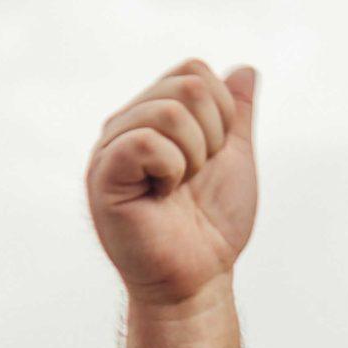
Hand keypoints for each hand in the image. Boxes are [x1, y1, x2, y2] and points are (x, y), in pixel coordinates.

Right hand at [86, 59, 258, 307]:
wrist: (199, 278)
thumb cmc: (212, 226)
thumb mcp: (234, 158)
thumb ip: (236, 114)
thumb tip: (244, 70)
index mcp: (153, 116)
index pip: (194, 70)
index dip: (222, 112)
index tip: (213, 157)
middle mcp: (127, 124)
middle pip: (187, 83)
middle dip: (213, 136)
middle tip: (195, 177)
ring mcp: (111, 148)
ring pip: (169, 110)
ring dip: (193, 157)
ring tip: (178, 188)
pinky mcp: (103, 175)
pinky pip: (146, 141)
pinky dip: (171, 169)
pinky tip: (162, 195)